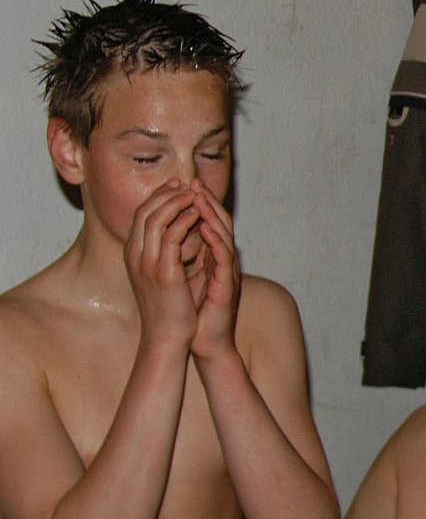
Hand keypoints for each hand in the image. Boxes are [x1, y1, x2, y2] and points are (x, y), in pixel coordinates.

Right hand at [125, 180, 203, 347]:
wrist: (168, 336)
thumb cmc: (171, 307)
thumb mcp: (166, 273)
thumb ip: (171, 251)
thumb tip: (187, 228)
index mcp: (134, 255)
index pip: (140, 215)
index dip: (158, 197)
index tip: (176, 186)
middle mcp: (135, 256)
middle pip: (145, 211)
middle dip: (166, 193)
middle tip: (185, 182)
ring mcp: (147, 263)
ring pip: (156, 219)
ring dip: (177, 202)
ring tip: (194, 193)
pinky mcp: (163, 271)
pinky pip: (172, 236)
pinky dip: (185, 220)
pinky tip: (199, 213)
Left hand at [187, 182, 241, 362]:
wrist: (201, 340)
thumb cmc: (192, 312)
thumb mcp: (182, 277)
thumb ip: (181, 256)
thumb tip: (165, 238)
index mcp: (211, 256)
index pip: (206, 222)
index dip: (195, 202)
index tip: (181, 185)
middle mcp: (222, 259)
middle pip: (218, 221)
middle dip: (206, 199)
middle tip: (192, 181)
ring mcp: (227, 270)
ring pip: (223, 233)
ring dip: (211, 213)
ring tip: (198, 196)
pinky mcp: (227, 282)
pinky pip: (223, 255)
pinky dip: (214, 238)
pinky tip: (204, 226)